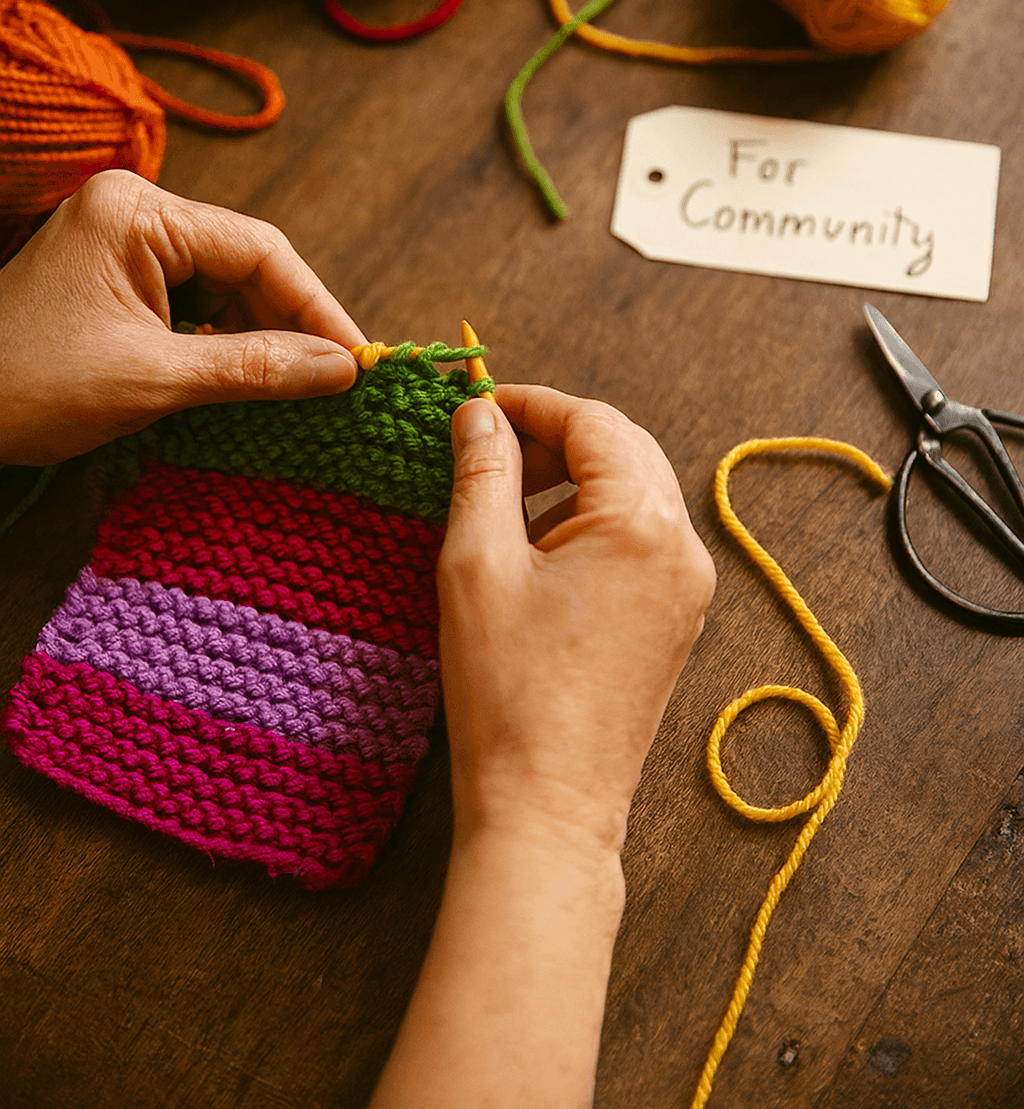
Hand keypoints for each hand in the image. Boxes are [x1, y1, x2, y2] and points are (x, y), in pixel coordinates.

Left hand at [0, 170, 366, 464]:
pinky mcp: (116, 277)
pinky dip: (223, 342)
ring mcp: (122, 242)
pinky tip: (252, 379)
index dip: (316, 306)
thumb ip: (255, 367)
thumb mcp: (153, 380)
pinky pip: (191, 301)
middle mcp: (132, 211)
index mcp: (135, 212)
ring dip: (261, 336)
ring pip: (223, 286)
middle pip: (244, 262)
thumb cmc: (29, 387)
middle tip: (340, 381)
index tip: (358, 360)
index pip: (257, 248)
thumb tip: (340, 369)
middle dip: (291, 324)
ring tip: (304, 387)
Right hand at [371, 385, 714, 1108]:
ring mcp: (688, 588)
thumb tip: (479, 413)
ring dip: (576, 478)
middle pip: (625, 448)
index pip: (593, 422)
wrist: (548, 806)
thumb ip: (482, 472)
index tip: (476, 405)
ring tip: (506, 499)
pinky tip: (541, 548)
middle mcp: (684, 547)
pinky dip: (595, 521)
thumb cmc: (506, 690)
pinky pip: (643, 539)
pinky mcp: (677, 621)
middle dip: (557, 436)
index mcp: (642, 523)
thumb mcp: (477, 563)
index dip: (530, 403)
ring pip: (637, 491)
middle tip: (489, 447)